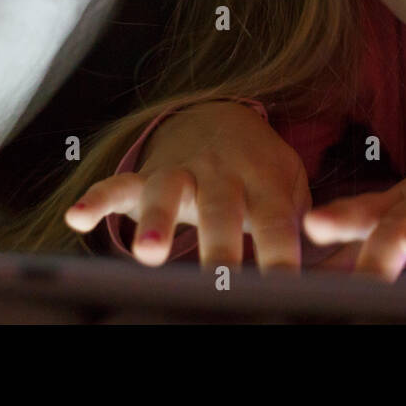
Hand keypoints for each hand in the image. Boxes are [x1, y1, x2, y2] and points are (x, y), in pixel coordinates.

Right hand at [64, 99, 310, 274]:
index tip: (284, 288)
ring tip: (148, 254)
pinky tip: (77, 217)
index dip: (280, 256)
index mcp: (264, 183)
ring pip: (167, 192)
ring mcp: (182, 171)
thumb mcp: (289, 187)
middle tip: (220, 278)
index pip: (277, 223)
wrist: (221, 117)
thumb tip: (328, 275)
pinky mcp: (147, 173)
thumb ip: (299, 225)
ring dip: (156, 221)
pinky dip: (96, 198)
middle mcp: (222, 175)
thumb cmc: (262, 171)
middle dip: (219, 245)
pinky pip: (118, 183)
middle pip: (220, 209)